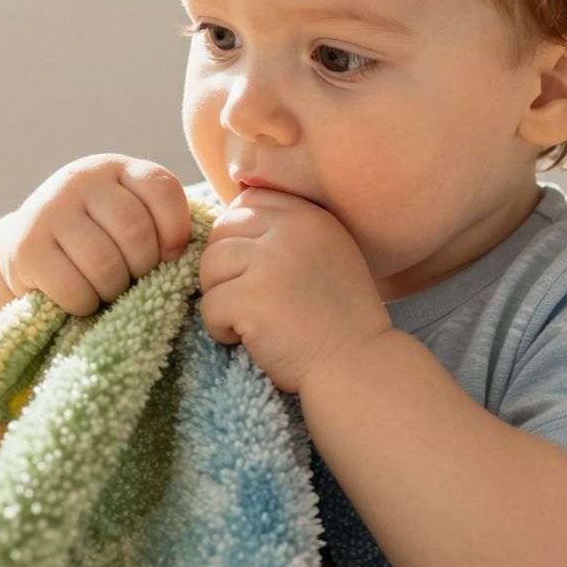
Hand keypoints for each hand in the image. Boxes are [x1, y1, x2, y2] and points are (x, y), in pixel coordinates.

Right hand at [0, 154, 193, 316]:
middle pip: (135, 231)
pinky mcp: (26, 248)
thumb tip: (196, 260)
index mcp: (116, 169)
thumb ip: (160, 222)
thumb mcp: (127, 216)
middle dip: (143, 268)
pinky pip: (75, 289)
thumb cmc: (95, 240)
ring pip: (105, 264)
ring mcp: (49, 211)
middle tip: (133, 279)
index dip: (175, 231)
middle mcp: (80, 180)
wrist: (26, 250)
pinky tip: (81, 298)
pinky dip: (86, 304)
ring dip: (114, 290)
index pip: (163, 190)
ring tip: (107, 289)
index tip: (170, 257)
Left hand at [199, 188, 391, 393]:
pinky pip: (209, 306)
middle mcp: (291, 230)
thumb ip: (290, 231)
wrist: (357, 365)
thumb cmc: (339, 319)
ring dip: (220, 298)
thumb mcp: (328, 254)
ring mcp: (270, 263)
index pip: (248, 201)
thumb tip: (232, 215)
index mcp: (309, 216)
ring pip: (209, 267)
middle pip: (221, 231)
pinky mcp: (252, 299)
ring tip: (249, 321)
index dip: (240, 236)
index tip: (255, 271)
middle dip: (224, 268)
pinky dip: (220, 329)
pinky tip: (250, 340)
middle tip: (248, 301)